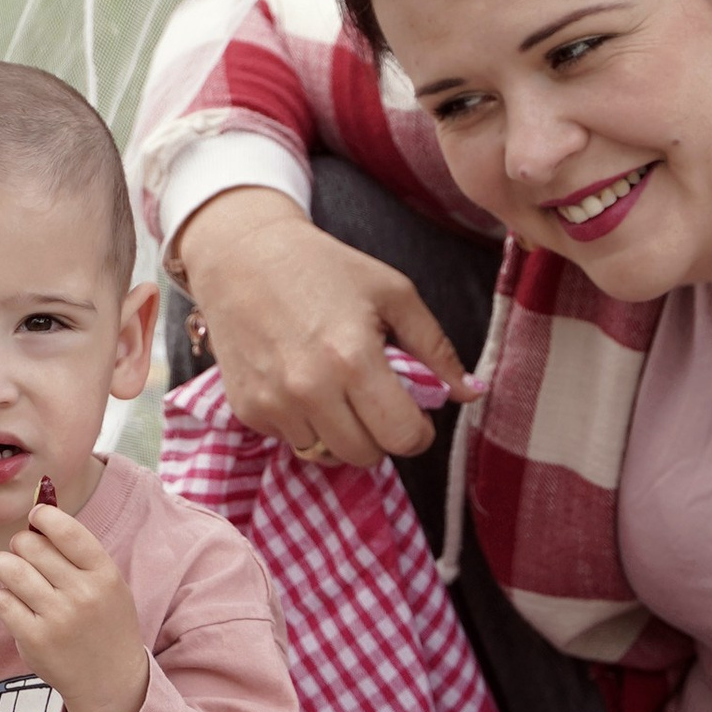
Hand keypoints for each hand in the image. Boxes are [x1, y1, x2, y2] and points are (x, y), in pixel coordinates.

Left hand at [0, 497, 150, 711]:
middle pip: (32, 546)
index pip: (67, 530)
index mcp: (105, 575)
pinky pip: (3, 602)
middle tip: (18, 549)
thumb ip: (78, 554)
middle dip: (20, 543)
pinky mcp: (34, 639)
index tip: (36, 516)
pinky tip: (9, 600)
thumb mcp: (108, 585)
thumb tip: (39, 512)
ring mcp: (58, 617)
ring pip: (11, 570)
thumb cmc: (106, 624)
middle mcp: (83, 594)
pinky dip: (1, 597)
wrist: (111, 683)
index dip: (44, 516)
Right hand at [177, 189, 473, 472]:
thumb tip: (470, 395)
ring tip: (336, 390)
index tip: (412, 410)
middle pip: (365, 456)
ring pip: (326, 455)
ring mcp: (274, 403)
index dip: (418, 430)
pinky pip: (290, 441)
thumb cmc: (325, 268)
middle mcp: (310, 389)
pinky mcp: (247, 408)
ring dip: (339, 433)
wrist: (241, 255)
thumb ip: (436, 347)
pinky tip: (301, 385)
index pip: (403, 437)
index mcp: (354, 360)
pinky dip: (303, 424)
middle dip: (379, 434)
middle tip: (374, 399)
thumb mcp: (392, 293)